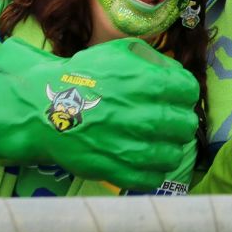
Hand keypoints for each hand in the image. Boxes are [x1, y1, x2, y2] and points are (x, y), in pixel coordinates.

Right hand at [0, 37, 200, 191]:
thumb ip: (154, 60)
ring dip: (168, 148)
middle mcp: (144, 116)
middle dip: (178, 121)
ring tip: (154, 142)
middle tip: (165, 121)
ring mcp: (132, 147)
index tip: (174, 97)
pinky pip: (153, 178)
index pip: (189, 92)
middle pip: (186, 125)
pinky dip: (152, 171)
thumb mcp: (118, 53)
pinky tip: (143, 160)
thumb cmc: (83, 78)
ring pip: (174, 155)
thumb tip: (177, 74)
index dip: (183, 94)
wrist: (41, 110)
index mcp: (148, 83)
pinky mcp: (118, 171)